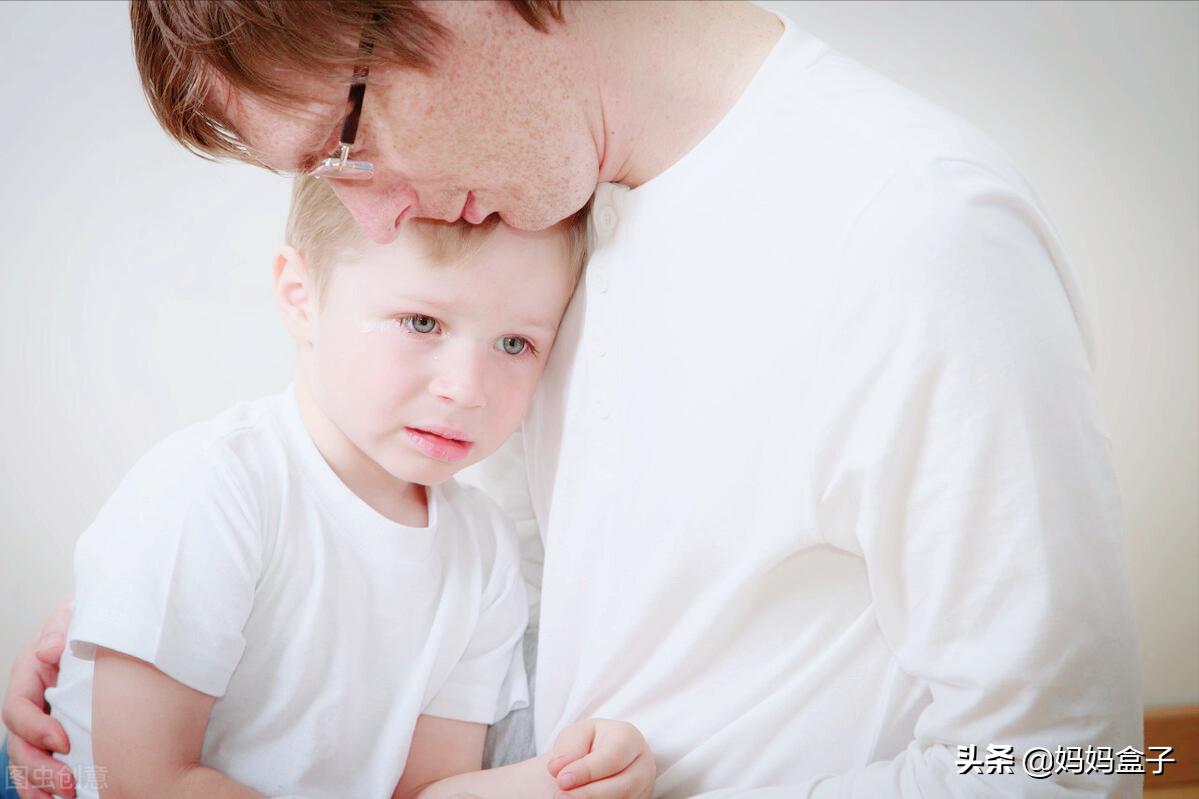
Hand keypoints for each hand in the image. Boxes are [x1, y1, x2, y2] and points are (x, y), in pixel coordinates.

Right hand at [2, 595, 74, 798]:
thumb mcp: (77, 615)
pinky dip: (44, 785)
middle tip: (69, 784)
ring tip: (66, 797)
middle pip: (19, 742)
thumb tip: (48, 650)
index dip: (35, 728)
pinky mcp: (57, 733)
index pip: (19, 707)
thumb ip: (62, 628)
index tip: (64, 741)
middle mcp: (31, 700)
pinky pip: (40, 765)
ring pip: (26, 760)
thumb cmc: (91, 619)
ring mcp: (42, 719)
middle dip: (40, 767)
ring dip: (41, 783)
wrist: (113, 623)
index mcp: (30, 672)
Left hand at [546, 719, 654, 798]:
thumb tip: (558, 768)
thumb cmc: (585, 746)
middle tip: (561, 797)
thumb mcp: (574, 738)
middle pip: (623, 786)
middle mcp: (643, 764)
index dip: (588, 771)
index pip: (613, 757)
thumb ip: (567, 750)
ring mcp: (645, 788)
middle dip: (589, 794)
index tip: (562, 780)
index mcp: (629, 738)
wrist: (593, 762)